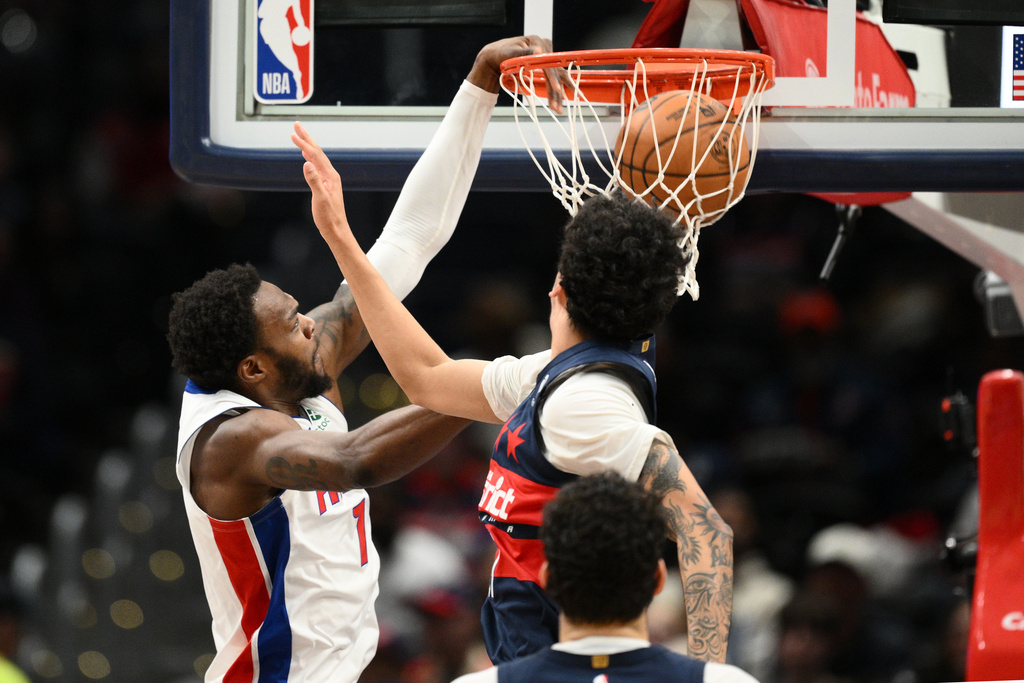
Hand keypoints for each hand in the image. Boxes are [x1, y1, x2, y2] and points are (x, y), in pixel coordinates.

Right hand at [291, 121, 351, 247]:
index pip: (315, 155)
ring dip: (308, 146)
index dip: (304, 143)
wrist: (337, 230)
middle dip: (306, 138)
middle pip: (317, 152)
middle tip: (297, 125)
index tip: (293, 134)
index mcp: (330, 176)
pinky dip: (310, 158)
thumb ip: (314, 181)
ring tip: (300, 137)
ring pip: (317, 158)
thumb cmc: (329, 218)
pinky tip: (306, 157)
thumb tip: (307, 163)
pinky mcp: (326, 185)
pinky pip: (317, 166)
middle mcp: (331, 175)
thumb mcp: (320, 199)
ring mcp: (329, 180)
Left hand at [467, 35, 572, 113]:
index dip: (552, 76)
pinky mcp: (544, 65)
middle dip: (556, 90)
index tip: (556, 89)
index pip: (548, 61)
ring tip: (558, 109)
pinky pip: (551, 79)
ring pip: (556, 77)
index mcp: (537, 41)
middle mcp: (544, 47)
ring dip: (557, 94)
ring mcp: (546, 56)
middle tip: (558, 107)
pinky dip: (553, 92)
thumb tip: (539, 51)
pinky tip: (555, 103)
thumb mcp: (510, 53)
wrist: (496, 57)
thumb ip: (525, 53)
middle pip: (555, 71)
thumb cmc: (500, 54)